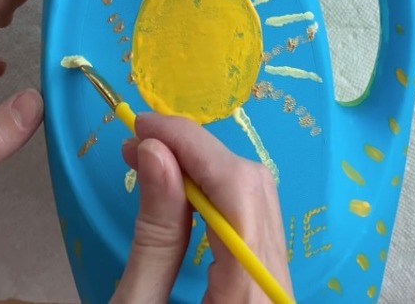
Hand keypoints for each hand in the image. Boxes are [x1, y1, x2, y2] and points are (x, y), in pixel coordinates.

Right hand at [113, 113, 293, 302]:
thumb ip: (154, 237)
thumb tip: (154, 154)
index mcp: (249, 293)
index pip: (235, 191)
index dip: (192, 147)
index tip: (144, 127)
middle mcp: (275, 282)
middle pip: (251, 187)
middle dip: (194, 153)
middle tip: (139, 143)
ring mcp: (275, 281)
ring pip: (255, 197)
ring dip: (202, 170)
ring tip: (151, 160)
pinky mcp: (265, 279)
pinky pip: (250, 220)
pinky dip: (214, 194)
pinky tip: (180, 190)